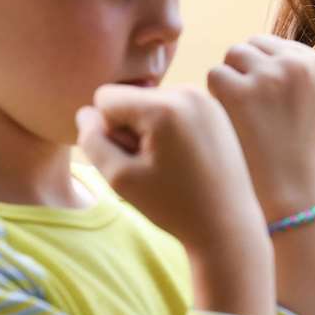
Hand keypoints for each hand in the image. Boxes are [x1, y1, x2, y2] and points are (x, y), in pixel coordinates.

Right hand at [77, 85, 267, 256]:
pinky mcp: (215, 110)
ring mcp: (206, 99)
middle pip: (130, 99)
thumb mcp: (120, 178)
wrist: (227, 223)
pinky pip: (173, 110)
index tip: (133, 160)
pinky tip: (185, 160)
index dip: (107, 132)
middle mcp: (189, 92)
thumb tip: (87, 112)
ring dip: (149, 131)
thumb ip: (92, 141)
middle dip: (130, 130)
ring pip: (150, 104)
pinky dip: (169, 131)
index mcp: (165, 106)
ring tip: (170, 165)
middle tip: (155, 167)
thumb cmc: (173, 206)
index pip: (105, 98)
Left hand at [206, 35, 314, 219]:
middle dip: (245, 73)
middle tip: (252, 114)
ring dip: (230, 83)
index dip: (263, 75)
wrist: (291, 195)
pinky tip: (231, 124)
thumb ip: (292, 72)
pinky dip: (216, 99)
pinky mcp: (240, 91)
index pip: (274, 46)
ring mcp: (269, 76)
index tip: (268, 107)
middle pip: (252, 47)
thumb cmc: (295, 153)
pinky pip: (215, 76)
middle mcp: (298, 65)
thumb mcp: (312, 103)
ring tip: (243, 119)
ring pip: (232, 57)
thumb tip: (256, 47)